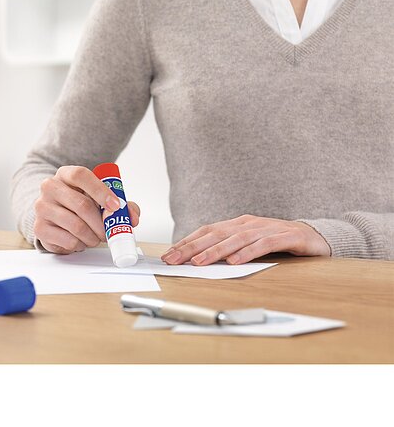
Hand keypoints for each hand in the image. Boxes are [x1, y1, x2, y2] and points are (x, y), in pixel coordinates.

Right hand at [34, 165, 139, 253]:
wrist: (53, 214)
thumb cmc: (79, 202)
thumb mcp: (99, 198)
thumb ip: (121, 204)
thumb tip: (132, 217)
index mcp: (65, 174)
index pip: (81, 175)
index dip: (100, 191)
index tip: (116, 206)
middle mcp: (50, 187)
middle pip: (81, 204)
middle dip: (101, 222)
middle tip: (109, 231)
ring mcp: (42, 207)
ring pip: (76, 226)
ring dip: (92, 236)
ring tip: (95, 237)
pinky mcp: (39, 227)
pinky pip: (68, 240)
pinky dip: (80, 244)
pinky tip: (81, 240)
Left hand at [161, 214, 330, 265]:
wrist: (315, 236)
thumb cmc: (277, 241)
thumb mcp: (249, 244)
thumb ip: (228, 249)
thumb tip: (198, 260)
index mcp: (238, 224)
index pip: (207, 231)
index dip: (187, 242)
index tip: (169, 254)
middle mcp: (249, 223)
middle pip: (216, 234)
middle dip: (192, 247)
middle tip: (174, 259)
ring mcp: (267, 228)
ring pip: (236, 239)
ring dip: (215, 251)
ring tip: (198, 262)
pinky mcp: (286, 236)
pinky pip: (264, 244)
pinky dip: (247, 253)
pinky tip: (234, 262)